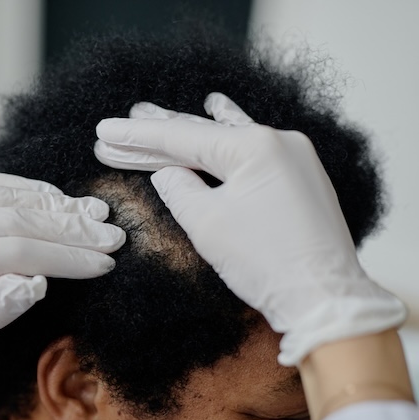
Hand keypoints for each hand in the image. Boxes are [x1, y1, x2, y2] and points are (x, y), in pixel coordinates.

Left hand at [0, 171, 125, 376]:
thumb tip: (38, 282)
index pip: (13, 251)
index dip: (64, 257)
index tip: (104, 262)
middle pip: (12, 216)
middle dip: (68, 227)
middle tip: (111, 234)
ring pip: (2, 193)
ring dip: (52, 203)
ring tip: (92, 214)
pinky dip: (23, 189)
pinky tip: (54, 198)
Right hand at [94, 93, 405, 365]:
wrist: (325, 297)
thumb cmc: (267, 263)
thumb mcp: (207, 224)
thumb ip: (179, 190)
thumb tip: (167, 173)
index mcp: (255, 147)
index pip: (183, 137)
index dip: (139, 136)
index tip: (106, 130)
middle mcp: (279, 141)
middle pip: (205, 134)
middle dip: (160, 133)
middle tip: (125, 121)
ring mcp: (294, 157)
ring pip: (228, 141)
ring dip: (192, 134)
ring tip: (158, 113)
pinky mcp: (299, 177)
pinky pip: (251, 153)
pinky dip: (228, 140)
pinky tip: (221, 110)